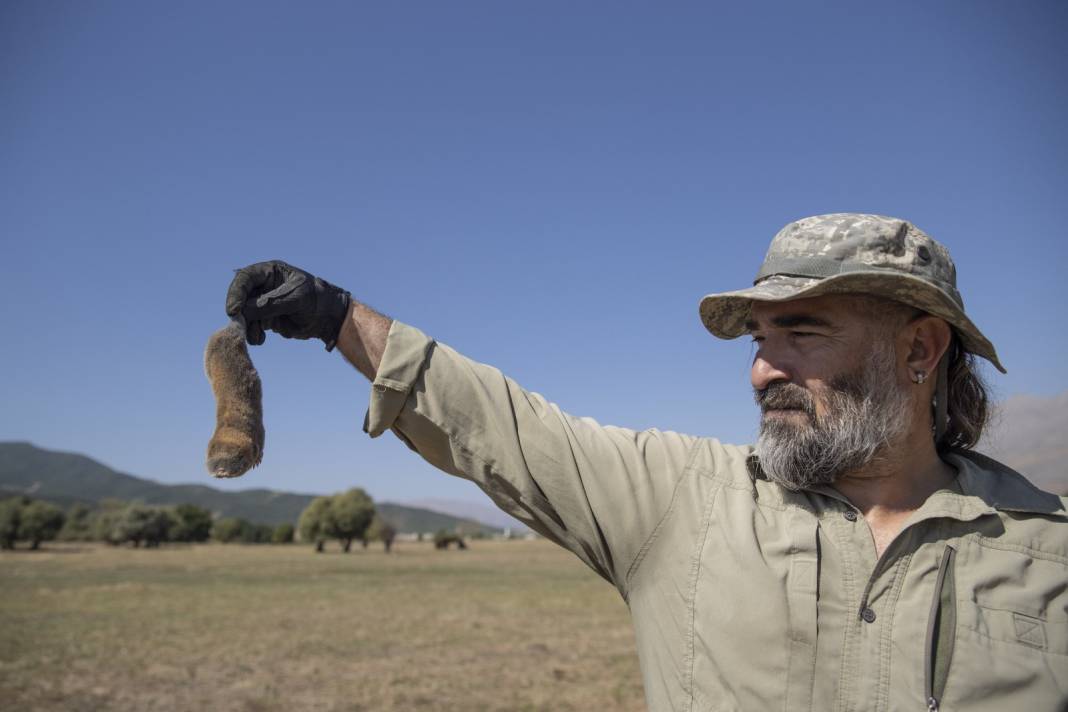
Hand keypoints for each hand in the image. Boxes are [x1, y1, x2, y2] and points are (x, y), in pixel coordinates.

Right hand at [225, 261, 350, 349]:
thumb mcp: (296, 298)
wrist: (328, 318)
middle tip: (241, 327)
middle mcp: (262, 286)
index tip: (234, 310)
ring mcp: (262, 303)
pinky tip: (260, 339)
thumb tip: (244, 311)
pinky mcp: (265, 319)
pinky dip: (253, 334)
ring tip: (257, 337)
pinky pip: (252, 327)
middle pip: (240, 298)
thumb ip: (271, 304)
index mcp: (269, 272)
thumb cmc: (316, 299)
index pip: (245, 278)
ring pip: (244, 315)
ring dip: (247, 327)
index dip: (236, 293)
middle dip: (240, 314)